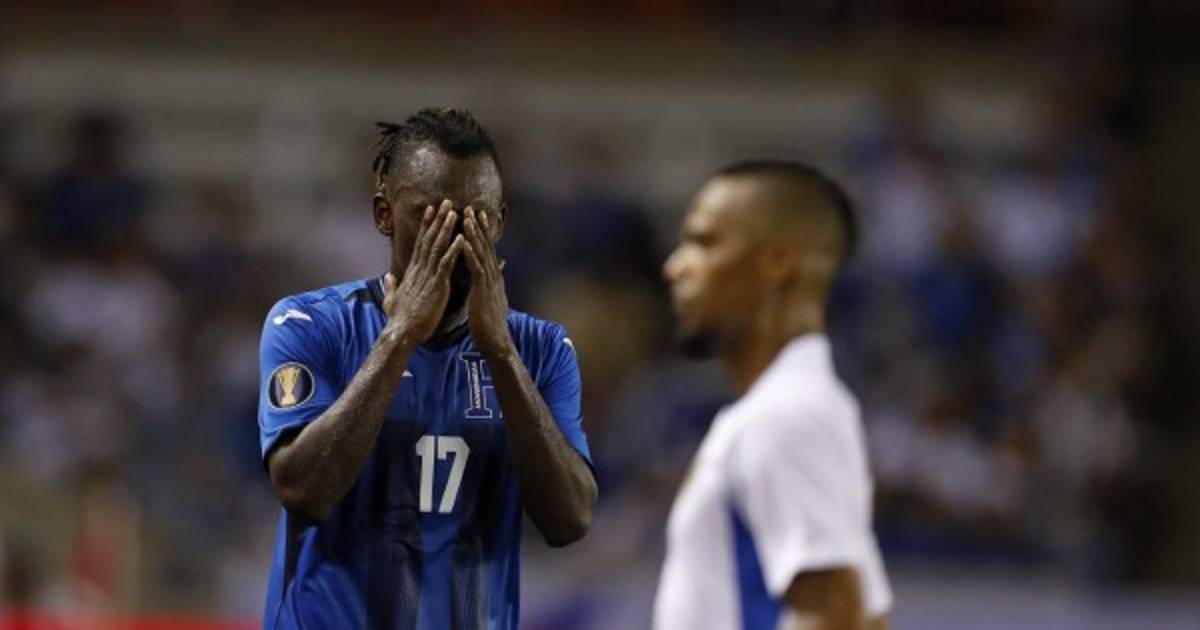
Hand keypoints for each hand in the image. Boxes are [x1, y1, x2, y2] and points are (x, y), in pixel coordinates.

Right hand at [383, 200, 463, 342]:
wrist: (402, 333)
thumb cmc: (399, 319)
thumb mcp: (392, 298)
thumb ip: (392, 285)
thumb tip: (389, 277)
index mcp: (413, 271)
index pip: (421, 243)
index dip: (426, 226)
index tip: (431, 211)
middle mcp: (420, 269)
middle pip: (429, 238)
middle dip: (437, 219)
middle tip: (445, 201)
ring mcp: (428, 276)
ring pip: (438, 246)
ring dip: (446, 228)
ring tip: (454, 211)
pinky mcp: (436, 285)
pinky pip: (446, 264)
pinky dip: (454, 250)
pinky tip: (461, 238)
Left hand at [462, 206, 513, 358]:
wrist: (495, 342)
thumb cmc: (489, 324)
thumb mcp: (491, 298)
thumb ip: (493, 281)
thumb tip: (498, 268)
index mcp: (492, 278)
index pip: (486, 250)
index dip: (481, 232)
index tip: (475, 215)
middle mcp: (493, 276)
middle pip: (485, 246)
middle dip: (478, 227)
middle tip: (471, 207)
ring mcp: (489, 283)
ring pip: (481, 254)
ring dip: (474, 235)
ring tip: (467, 218)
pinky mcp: (483, 292)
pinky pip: (476, 270)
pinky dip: (470, 255)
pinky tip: (464, 243)